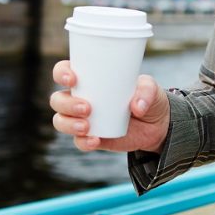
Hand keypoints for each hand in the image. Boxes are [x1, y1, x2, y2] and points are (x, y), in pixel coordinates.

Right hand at [49, 59, 170, 153]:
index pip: (63, 72)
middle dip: (66, 104)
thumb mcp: (150, 87)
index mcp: (89, 79)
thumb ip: (146, 92)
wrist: (157, 124)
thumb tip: (137, 106)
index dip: (61, 73)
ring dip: (69, 124)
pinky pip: (78, 141)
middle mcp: (80, 97)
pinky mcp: (91, 136)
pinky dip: (83, 142)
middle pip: (57, 99)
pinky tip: (95, 140)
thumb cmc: (147, 96)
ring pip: (61, 121)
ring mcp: (83, 119)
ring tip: (87, 126)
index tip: (73, 79)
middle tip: (87, 108)